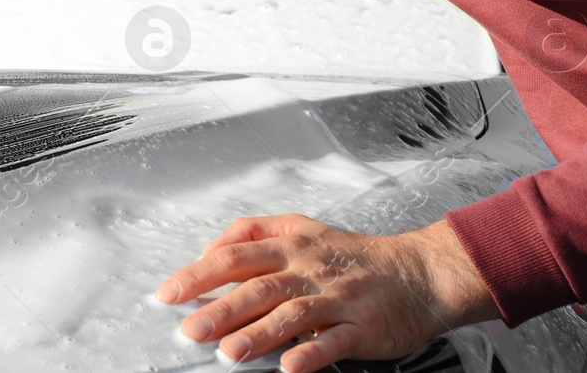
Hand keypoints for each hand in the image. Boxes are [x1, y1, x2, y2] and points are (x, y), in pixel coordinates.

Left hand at [152, 214, 498, 371]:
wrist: (418, 272)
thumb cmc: (352, 255)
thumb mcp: (300, 228)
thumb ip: (254, 231)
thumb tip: (211, 247)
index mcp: (289, 246)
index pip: (234, 256)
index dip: (198, 274)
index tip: (168, 293)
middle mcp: (308, 269)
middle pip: (257, 287)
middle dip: (220, 309)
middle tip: (189, 329)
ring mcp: (335, 298)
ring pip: (292, 314)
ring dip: (258, 334)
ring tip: (229, 353)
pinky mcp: (361, 326)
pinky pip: (334, 341)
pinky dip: (311, 354)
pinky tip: (290, 367)